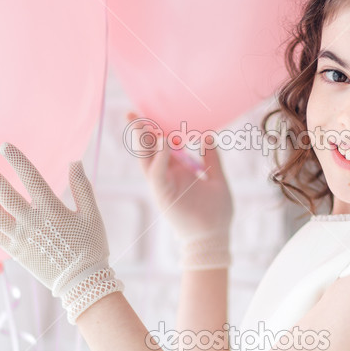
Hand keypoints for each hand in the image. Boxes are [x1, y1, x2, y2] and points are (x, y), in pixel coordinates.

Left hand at [0, 142, 123, 322]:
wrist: (82, 282)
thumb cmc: (91, 246)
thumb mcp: (93, 215)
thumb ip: (83, 187)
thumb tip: (74, 162)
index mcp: (54, 211)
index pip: (31, 179)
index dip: (17, 161)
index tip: (4, 147)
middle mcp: (33, 223)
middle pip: (5, 195)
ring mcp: (22, 239)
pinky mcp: (16, 252)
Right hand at [127, 112, 233, 269]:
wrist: (215, 238)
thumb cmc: (216, 212)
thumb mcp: (216, 179)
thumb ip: (211, 158)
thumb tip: (208, 135)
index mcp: (178, 171)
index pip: (161, 146)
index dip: (155, 130)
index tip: (150, 112)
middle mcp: (168, 177)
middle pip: (148, 150)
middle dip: (140, 132)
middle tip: (132, 112)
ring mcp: (164, 187)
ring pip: (147, 161)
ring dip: (143, 142)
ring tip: (141, 122)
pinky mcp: (164, 197)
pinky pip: (158, 176)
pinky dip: (159, 160)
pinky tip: (163, 144)